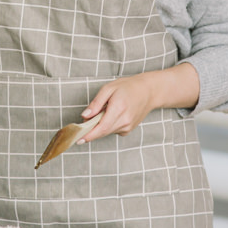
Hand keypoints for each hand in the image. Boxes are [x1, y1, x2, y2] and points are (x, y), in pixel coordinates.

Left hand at [77, 63, 200, 143]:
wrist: (148, 92)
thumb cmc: (128, 87)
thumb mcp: (109, 88)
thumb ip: (96, 103)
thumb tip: (85, 116)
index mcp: (118, 108)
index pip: (101, 127)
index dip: (89, 135)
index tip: (78, 139)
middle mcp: (124, 120)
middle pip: (102, 132)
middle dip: (90, 130)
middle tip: (83, 123)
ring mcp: (128, 126)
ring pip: (107, 131)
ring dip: (100, 125)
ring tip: (105, 111)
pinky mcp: (128, 129)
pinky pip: (113, 130)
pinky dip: (108, 125)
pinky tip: (113, 115)